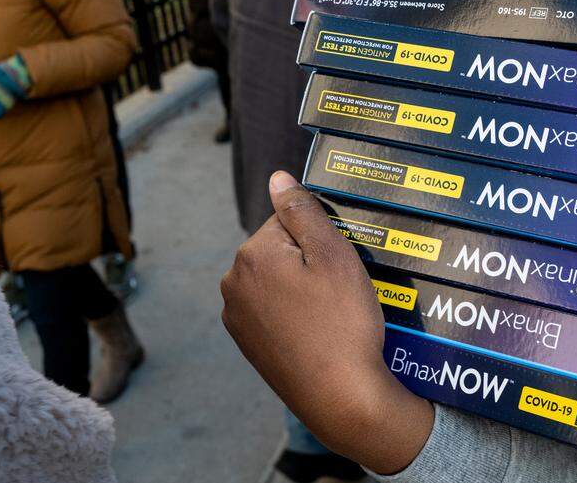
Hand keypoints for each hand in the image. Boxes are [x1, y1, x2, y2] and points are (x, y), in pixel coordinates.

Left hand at [221, 172, 433, 474]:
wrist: (341, 398)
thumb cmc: (344, 325)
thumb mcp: (334, 256)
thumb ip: (302, 211)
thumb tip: (277, 178)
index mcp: (251, 254)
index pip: (290, 220)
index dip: (323, 238)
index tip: (342, 264)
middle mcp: (233, 283)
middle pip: (281, 250)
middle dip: (310, 262)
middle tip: (341, 290)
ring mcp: (237, 317)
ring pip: (278, 281)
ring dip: (303, 288)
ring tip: (332, 313)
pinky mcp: (248, 344)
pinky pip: (275, 311)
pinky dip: (296, 314)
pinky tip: (319, 332)